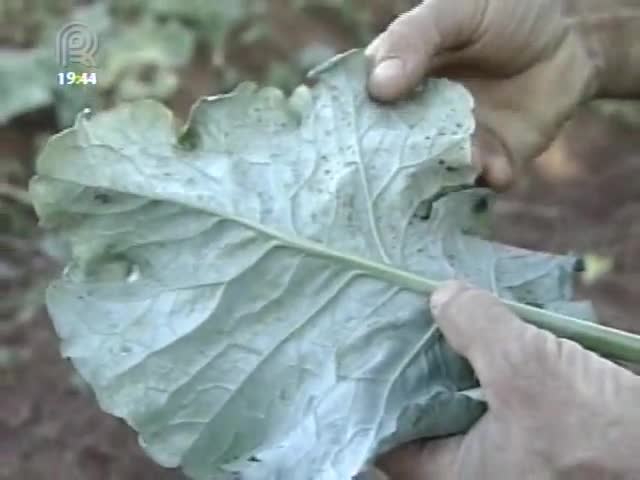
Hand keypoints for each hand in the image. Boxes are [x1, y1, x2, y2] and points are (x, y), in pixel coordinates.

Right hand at [365, 0, 599, 188]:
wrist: (571, 35)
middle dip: (388, 165)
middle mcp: (417, 120)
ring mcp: (453, 144)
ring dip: (439, 175)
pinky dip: (486, 177)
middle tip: (391, 170)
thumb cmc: (505, 12)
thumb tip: (377, 87)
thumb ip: (414, 39)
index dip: (347, 126)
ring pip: (432, 173)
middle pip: (388, 152)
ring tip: (456, 161)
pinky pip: (481, 180)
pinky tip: (495, 168)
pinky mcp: (492, 160)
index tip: (340, 139)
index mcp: (396, 81)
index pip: (358, 110)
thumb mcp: (453, 11)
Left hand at [376, 282, 639, 478]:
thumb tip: (441, 296)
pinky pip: (501, 393)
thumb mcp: (526, 370)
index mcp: (457, 473)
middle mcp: (478, 468)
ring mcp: (511, 451)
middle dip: (417, 364)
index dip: (373, 397)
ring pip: (467, 398)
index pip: (390, 440)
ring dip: (459, 356)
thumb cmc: (598, 436)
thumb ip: (476, 328)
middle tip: (400, 320)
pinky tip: (491, 325)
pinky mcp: (541, 432)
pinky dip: (493, 360)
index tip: (364, 355)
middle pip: (428, 411)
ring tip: (439, 312)